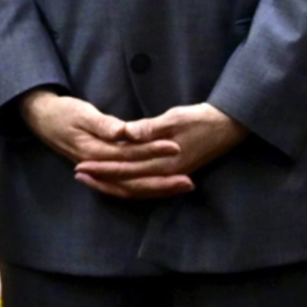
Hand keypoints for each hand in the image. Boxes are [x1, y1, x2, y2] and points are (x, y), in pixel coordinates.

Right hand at [19, 89, 190, 196]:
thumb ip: (102, 124)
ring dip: (157, 188)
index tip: (175, 147)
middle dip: (162, 183)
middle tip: (189, 181)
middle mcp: (99, 167)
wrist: (42, 119)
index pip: (129, 156)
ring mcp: (101, 171)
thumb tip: (122, 132)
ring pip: (132, 188)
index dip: (153, 152)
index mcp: (94, 152)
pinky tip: (163, 186)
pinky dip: (145, 188)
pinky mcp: (104, 170)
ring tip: (184, 185)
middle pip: (134, 181)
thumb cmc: (63, 112)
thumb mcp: (80, 112)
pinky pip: (127, 185)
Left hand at [73, 103, 248, 199]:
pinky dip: (128, 186)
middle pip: (127, 184)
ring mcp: (169, 175)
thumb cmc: (201, 119)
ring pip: (135, 189)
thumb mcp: (175, 118)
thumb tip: (128, 133)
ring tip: (91, 179)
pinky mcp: (172, 173)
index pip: (126, 169)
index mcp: (164, 162)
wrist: (228, 126)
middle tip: (78, 174)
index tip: (82, 165)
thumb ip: (151, 128)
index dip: (103, 168)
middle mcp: (165, 173)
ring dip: (111, 185)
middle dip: (101, 180)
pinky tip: (116, 181)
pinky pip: (145, 186)